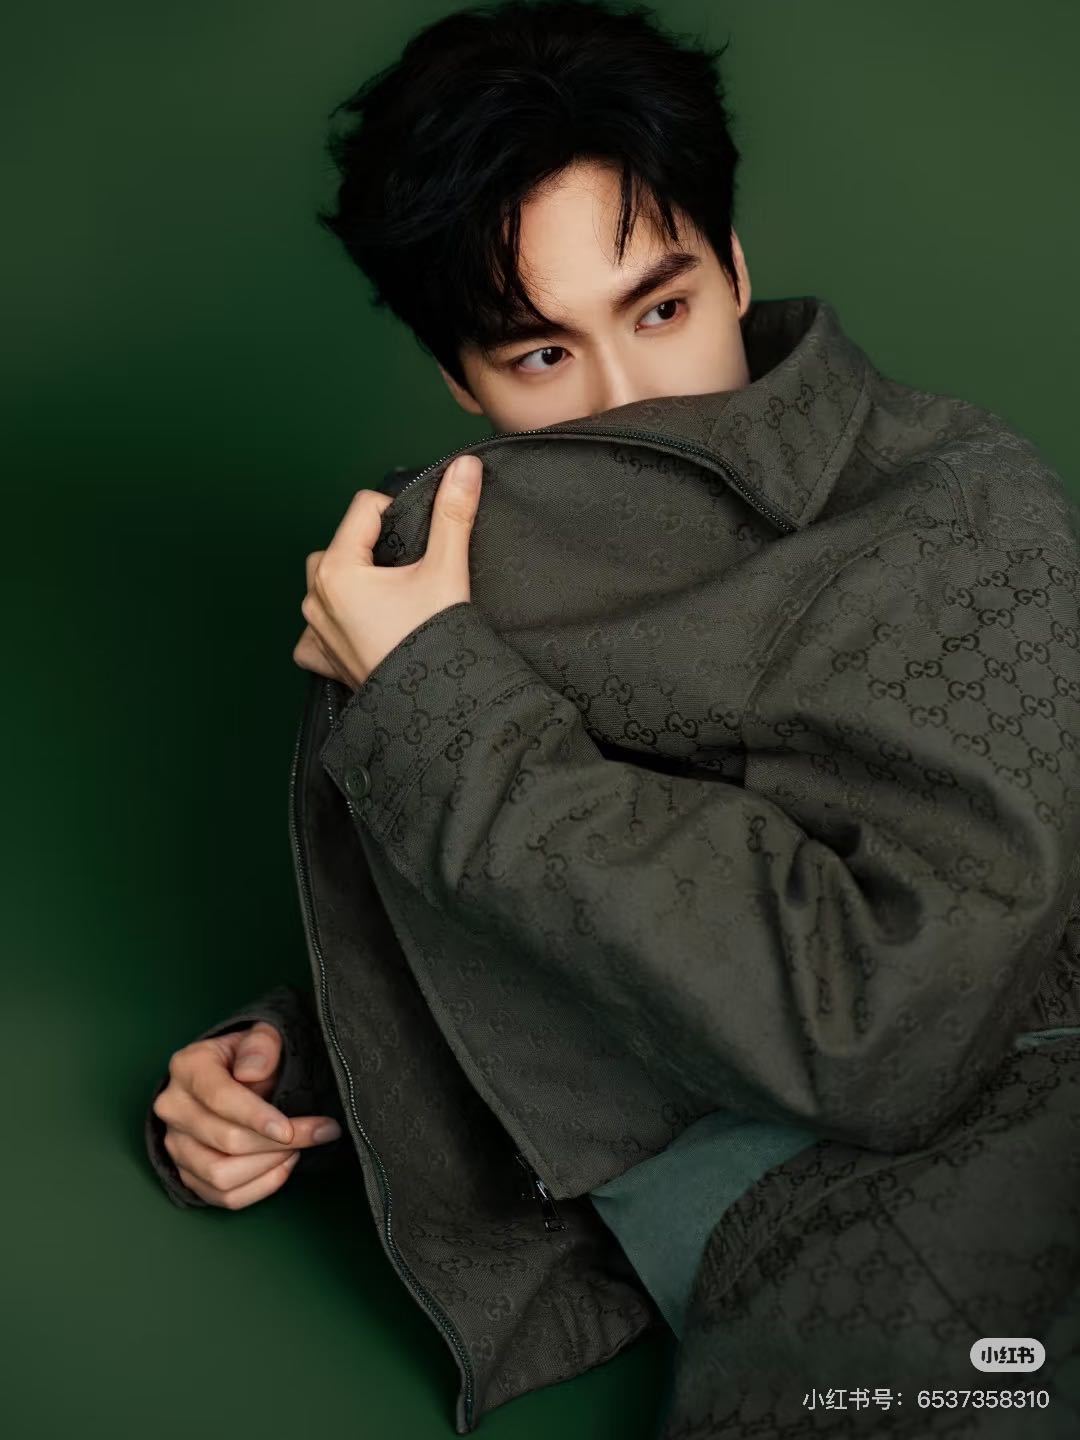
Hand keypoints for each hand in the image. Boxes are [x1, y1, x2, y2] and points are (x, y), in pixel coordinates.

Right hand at [152, 1021, 343, 1209]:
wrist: (231, 1074)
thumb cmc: (250, 1055)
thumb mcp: (262, 1035)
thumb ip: (261, 1045)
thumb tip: (252, 1072)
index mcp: (188, 1067)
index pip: (220, 1098)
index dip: (257, 1117)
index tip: (291, 1130)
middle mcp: (173, 1107)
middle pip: (225, 1141)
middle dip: (278, 1143)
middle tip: (319, 1133)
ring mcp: (176, 1144)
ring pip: (221, 1175)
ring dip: (269, 1167)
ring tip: (298, 1148)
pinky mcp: (186, 1172)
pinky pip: (223, 1197)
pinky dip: (259, 1187)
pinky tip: (282, 1166)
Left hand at [292, 454, 482, 689]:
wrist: (435, 707)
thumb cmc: (435, 640)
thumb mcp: (447, 570)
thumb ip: (453, 514)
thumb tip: (464, 468)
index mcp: (338, 569)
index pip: (365, 508)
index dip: (398, 513)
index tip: (422, 540)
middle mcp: (316, 597)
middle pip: (342, 544)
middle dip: (371, 547)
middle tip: (409, 571)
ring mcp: (315, 631)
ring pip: (324, 583)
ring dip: (351, 581)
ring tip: (390, 597)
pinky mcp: (322, 659)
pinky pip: (314, 631)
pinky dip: (332, 625)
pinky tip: (361, 628)